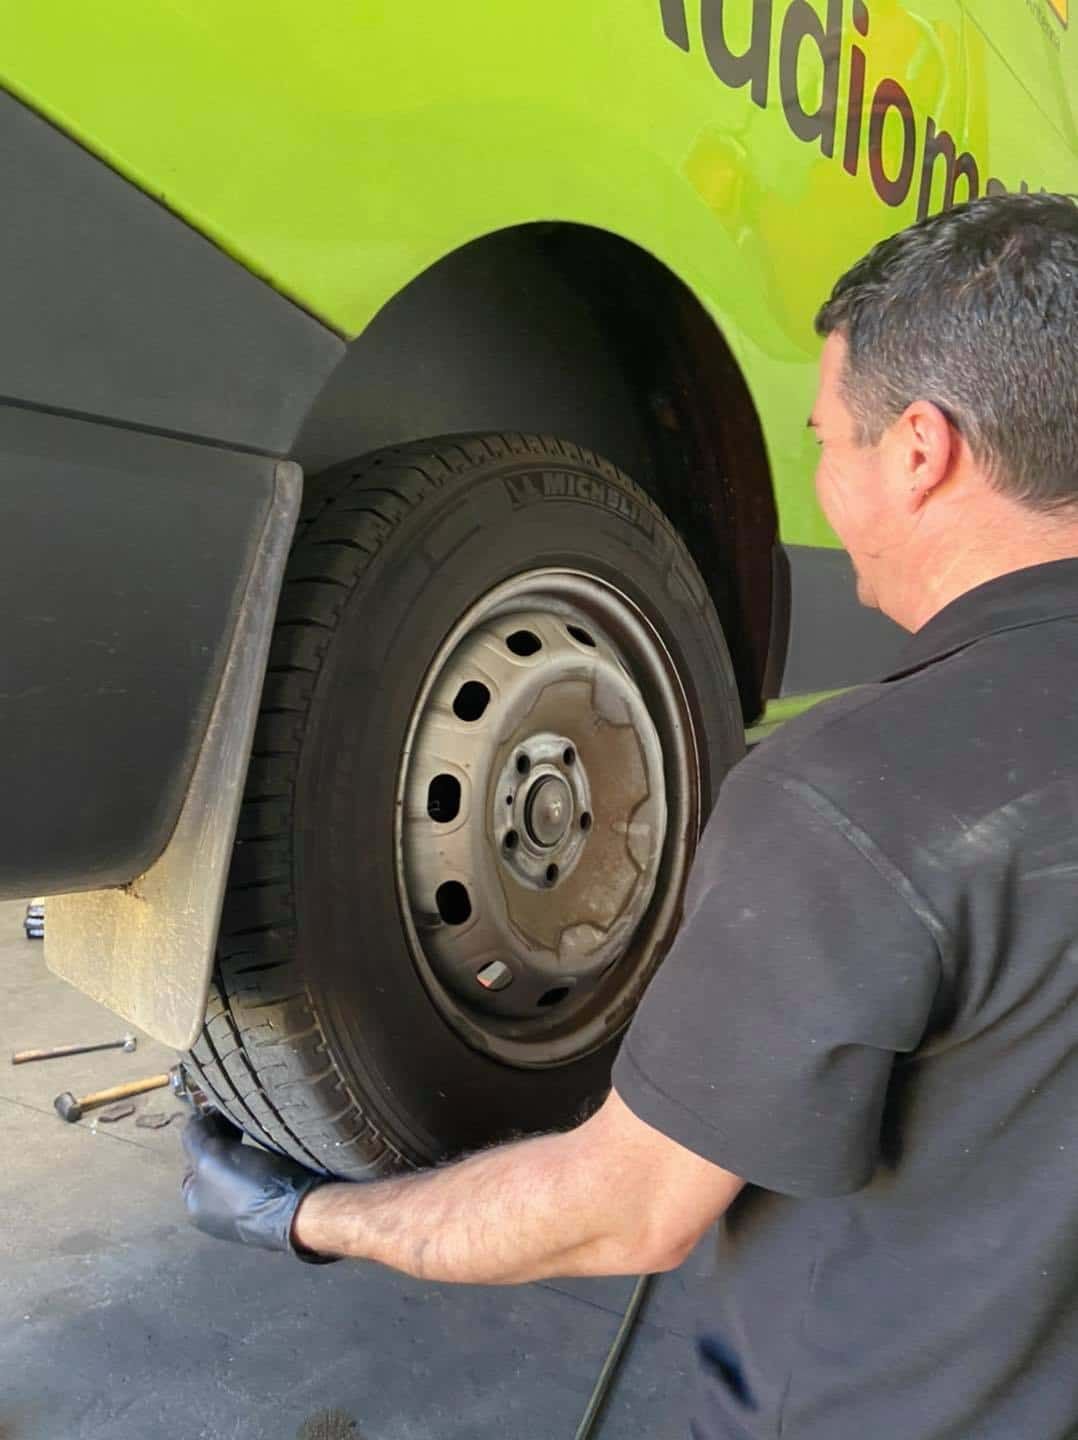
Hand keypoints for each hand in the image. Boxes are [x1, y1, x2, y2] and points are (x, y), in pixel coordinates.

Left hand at [181, 1111, 336, 1262]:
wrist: (300, 1212)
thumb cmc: (248, 1187)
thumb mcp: (210, 1158)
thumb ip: (195, 1136)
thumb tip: (193, 1119)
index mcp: (195, 1205)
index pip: (192, 1156)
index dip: (203, 1130)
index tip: (220, 1111)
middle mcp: (216, 1211)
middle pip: (215, 1161)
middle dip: (224, 1136)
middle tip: (239, 1115)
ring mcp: (244, 1210)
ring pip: (238, 1165)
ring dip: (244, 1143)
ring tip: (256, 1124)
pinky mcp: (270, 1203)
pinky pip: (259, 1171)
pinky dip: (261, 1154)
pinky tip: (271, 1143)